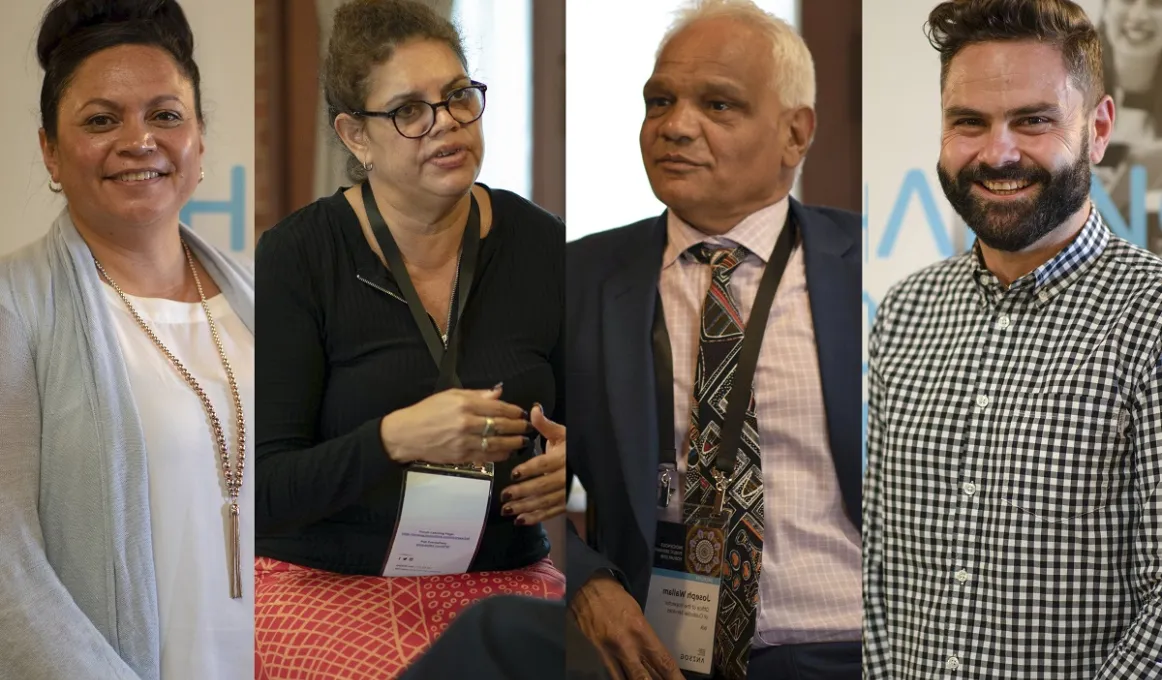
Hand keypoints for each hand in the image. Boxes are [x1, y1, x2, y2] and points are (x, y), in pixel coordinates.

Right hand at [379, 385, 528, 464]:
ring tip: (522, 441)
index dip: (514, 411)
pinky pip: (486, 456)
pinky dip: (499, 455)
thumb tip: (497, 392)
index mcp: (464, 404)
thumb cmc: (427, 412)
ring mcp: (464, 441)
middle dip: (518, 427)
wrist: (407, 434)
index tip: (522, 413)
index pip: (497, 407)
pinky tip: (507, 453)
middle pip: (501, 425)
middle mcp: (466, 423)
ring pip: (496, 443)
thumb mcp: (450, 395)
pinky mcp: (461, 456)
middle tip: (527, 428)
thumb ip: (477, 394)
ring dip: (513, 443)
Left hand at [501, 404, 565, 525]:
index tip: (514, 473)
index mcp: (562, 457)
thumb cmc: (571, 447)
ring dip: (525, 507)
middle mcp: (565, 476)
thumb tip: (533, 409)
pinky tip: (520, 520)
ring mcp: (565, 492)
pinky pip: (550, 512)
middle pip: (542, 485)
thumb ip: (544, 424)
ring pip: (544, 501)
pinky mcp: (565, 504)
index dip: (530, 469)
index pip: (544, 464)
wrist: (590, 463)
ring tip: (507, 509)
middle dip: (523, 492)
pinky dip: (535, 517)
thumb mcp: (561, 433)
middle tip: (504, 495)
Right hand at [571, 573, 681, 679]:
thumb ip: (645, 636)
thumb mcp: (637, 612)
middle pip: (645, 677)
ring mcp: (610, 652)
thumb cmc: (615, 597)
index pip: (662, 660)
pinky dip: (622, 679)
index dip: (674, 676)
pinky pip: (612, 674)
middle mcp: (627, 645)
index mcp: (640, 630)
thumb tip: (654, 656)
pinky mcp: (597, 654)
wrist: (586, 588)